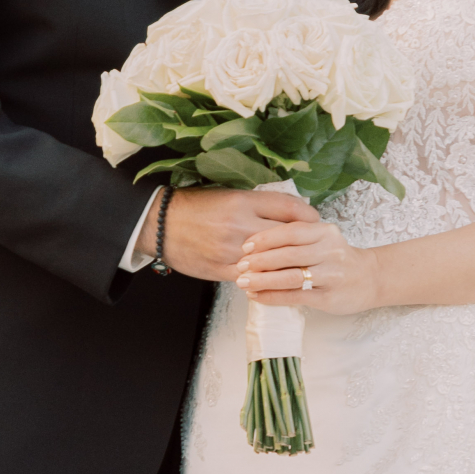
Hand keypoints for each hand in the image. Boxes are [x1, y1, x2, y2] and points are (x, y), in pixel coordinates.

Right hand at [153, 187, 317, 282]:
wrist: (160, 225)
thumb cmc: (194, 207)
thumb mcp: (227, 195)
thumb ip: (257, 204)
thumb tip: (287, 213)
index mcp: (243, 201)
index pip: (289, 207)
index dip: (308, 215)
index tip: (314, 220)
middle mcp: (240, 225)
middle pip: (287, 235)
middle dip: (304, 242)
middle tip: (313, 245)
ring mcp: (232, 250)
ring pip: (273, 261)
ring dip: (288, 264)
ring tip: (299, 263)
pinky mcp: (223, 269)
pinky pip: (254, 277)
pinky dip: (267, 278)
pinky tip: (275, 277)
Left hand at [235, 205, 378, 315]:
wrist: (370, 278)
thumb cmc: (338, 258)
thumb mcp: (323, 238)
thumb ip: (297, 236)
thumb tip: (256, 242)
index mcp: (325, 232)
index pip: (291, 231)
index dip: (266, 238)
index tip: (246, 245)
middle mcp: (330, 251)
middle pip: (289, 254)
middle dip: (260, 261)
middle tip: (240, 266)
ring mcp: (331, 275)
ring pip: (291, 277)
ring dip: (264, 280)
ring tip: (244, 282)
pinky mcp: (329, 297)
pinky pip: (296, 296)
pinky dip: (273, 296)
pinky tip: (258, 296)